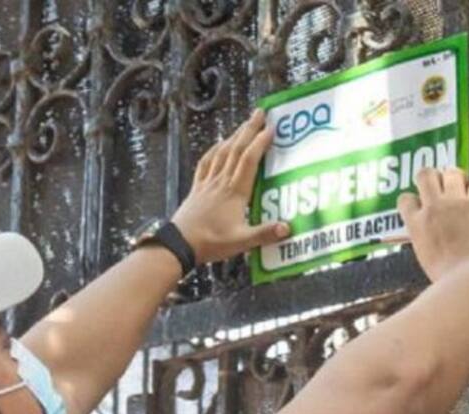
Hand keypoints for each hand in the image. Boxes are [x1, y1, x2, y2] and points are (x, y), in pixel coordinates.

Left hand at [171, 109, 289, 264]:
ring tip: (244, 124)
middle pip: (236, 149)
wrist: (179, 244)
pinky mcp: (197, 188)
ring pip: (222, 152)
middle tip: (259, 113)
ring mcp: (207, 183)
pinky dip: (213, 150)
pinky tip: (217, 144)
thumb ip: (265, 233)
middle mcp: (221, 182)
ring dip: (234, 136)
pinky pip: (206, 163)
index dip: (260, 142)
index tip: (271, 128)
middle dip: (249, 129)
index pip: (250, 160)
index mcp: (235, 192)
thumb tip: (288, 227)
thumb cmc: (210, 242)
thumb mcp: (241, 241)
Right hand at [397, 168, 468, 282]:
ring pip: (451, 172)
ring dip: (457, 178)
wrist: (468, 278)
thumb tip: (427, 235)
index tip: (422, 204)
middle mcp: (432, 209)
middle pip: (425, 174)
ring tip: (462, 187)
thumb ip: (424, 239)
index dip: (414, 199)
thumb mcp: (425, 257)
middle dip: (432, 176)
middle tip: (441, 185)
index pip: (405, 198)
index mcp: (416, 224)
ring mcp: (454, 204)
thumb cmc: (447, 277)